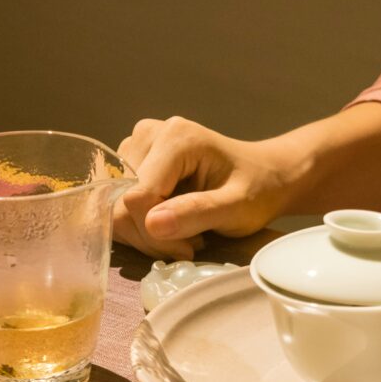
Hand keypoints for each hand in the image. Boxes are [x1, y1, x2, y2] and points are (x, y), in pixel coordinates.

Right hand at [113, 116, 293, 259]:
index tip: (191, 247)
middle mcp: (148, 134)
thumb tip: (152, 223)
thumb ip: (197, 213)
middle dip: (152, 235)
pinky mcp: (131, 162)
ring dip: (147, 233)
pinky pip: (118, 204)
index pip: (137, 197)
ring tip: (186, 232)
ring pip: (116, 206)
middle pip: (122, 202)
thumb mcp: (237, 208)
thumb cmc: (258, 190)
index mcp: (175, 138)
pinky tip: (172, 224)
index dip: (156, 233)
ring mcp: (136, 146)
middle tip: (190, 244)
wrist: (265, 176)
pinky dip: (142, 225)